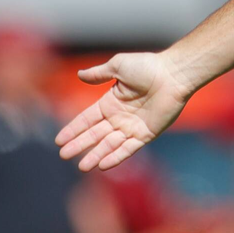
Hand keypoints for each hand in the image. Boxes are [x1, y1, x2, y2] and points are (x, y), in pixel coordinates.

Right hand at [55, 52, 195, 171]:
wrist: (173, 74)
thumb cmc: (148, 66)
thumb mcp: (119, 66)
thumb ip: (99, 73)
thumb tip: (79, 74)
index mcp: (111, 102)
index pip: (87, 119)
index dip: (73, 129)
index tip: (59, 141)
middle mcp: (120, 116)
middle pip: (95, 134)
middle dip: (80, 145)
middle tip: (64, 155)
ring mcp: (133, 126)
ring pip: (110, 144)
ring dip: (96, 155)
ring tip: (82, 166)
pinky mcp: (147, 134)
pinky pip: (129, 148)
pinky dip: (117, 156)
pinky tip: (103, 165)